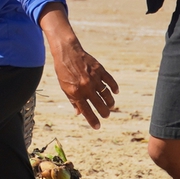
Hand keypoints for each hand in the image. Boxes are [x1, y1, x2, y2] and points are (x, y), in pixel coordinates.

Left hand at [41, 5, 116, 128]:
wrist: (67, 51)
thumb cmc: (63, 70)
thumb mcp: (64, 86)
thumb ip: (72, 100)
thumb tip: (78, 113)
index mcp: (75, 93)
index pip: (86, 111)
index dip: (93, 121)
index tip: (97, 127)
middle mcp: (86, 87)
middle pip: (99, 105)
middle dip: (104, 113)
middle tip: (106, 115)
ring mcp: (94, 78)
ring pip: (106, 95)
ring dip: (110, 102)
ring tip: (111, 106)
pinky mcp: (99, 70)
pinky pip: (110, 81)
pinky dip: (114, 88)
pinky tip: (115, 92)